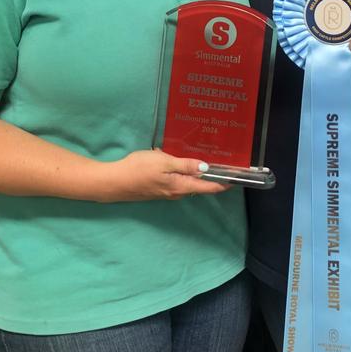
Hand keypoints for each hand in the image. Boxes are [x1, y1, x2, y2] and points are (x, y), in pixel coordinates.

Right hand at [101, 148, 229, 201]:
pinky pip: (176, 180)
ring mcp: (166, 192)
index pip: (209, 187)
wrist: (114, 182)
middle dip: (211, 176)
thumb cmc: (139, 169)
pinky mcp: (158, 189)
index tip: (237, 177)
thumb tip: (206, 169)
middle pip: (199, 185)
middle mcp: (176, 192)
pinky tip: (178, 160)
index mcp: (181, 186)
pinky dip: (182, 172)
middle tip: (223, 162)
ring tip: (204, 159)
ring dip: (195, 173)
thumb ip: (186, 165)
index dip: (224, 183)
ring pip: (187, 182)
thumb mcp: (164, 162)